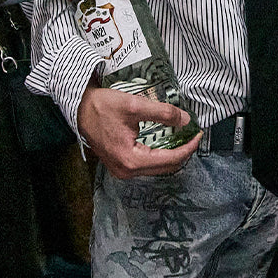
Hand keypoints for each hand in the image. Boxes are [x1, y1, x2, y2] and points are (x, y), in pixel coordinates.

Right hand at [77, 82, 200, 178]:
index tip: (198, 134)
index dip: (188, 147)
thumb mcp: (135, 106)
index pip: (170, 159)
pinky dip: (160, 155)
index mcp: (131, 160)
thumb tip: (185, 120)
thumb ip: (162, 113)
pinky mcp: (120, 165)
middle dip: (183, 152)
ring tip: (183, 138)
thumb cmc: (102, 107)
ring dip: (172, 154)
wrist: (79, 109)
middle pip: (166, 167)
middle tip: (193, 135)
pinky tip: (166, 142)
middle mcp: (127, 171)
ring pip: (157, 167)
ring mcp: (122, 171)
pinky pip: (147, 164)